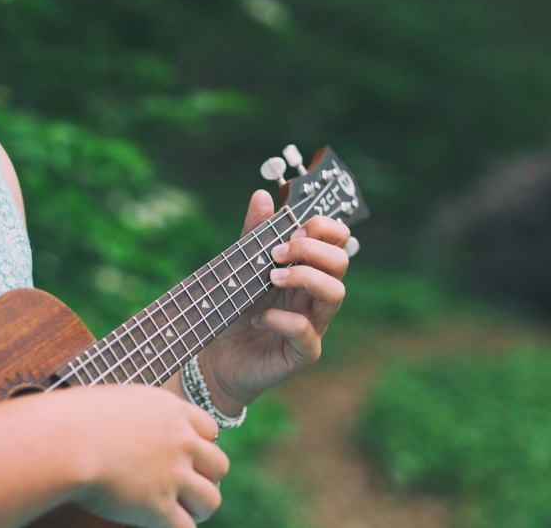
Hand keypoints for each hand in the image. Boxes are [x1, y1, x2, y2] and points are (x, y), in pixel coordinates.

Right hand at [67, 385, 228, 526]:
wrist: (64, 441)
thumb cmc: (74, 419)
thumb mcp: (117, 401)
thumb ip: (137, 414)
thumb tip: (131, 423)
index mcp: (171, 411)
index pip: (210, 430)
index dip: (200, 446)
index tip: (186, 458)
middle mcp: (181, 441)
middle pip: (219, 465)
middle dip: (206, 479)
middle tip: (187, 489)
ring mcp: (173, 475)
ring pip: (211, 500)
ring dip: (197, 508)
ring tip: (181, 512)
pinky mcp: (159, 507)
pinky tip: (161, 526)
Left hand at [198, 190, 349, 414]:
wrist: (214, 359)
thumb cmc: (231, 311)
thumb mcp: (238, 268)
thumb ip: (253, 235)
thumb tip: (262, 195)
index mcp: (305, 270)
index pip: (336, 241)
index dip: (325, 228)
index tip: (295, 228)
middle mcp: (314, 296)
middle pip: (341, 262)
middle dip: (312, 250)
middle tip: (277, 253)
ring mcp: (313, 325)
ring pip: (336, 294)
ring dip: (305, 278)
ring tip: (272, 278)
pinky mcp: (301, 353)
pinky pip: (307, 333)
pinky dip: (282, 319)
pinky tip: (258, 317)